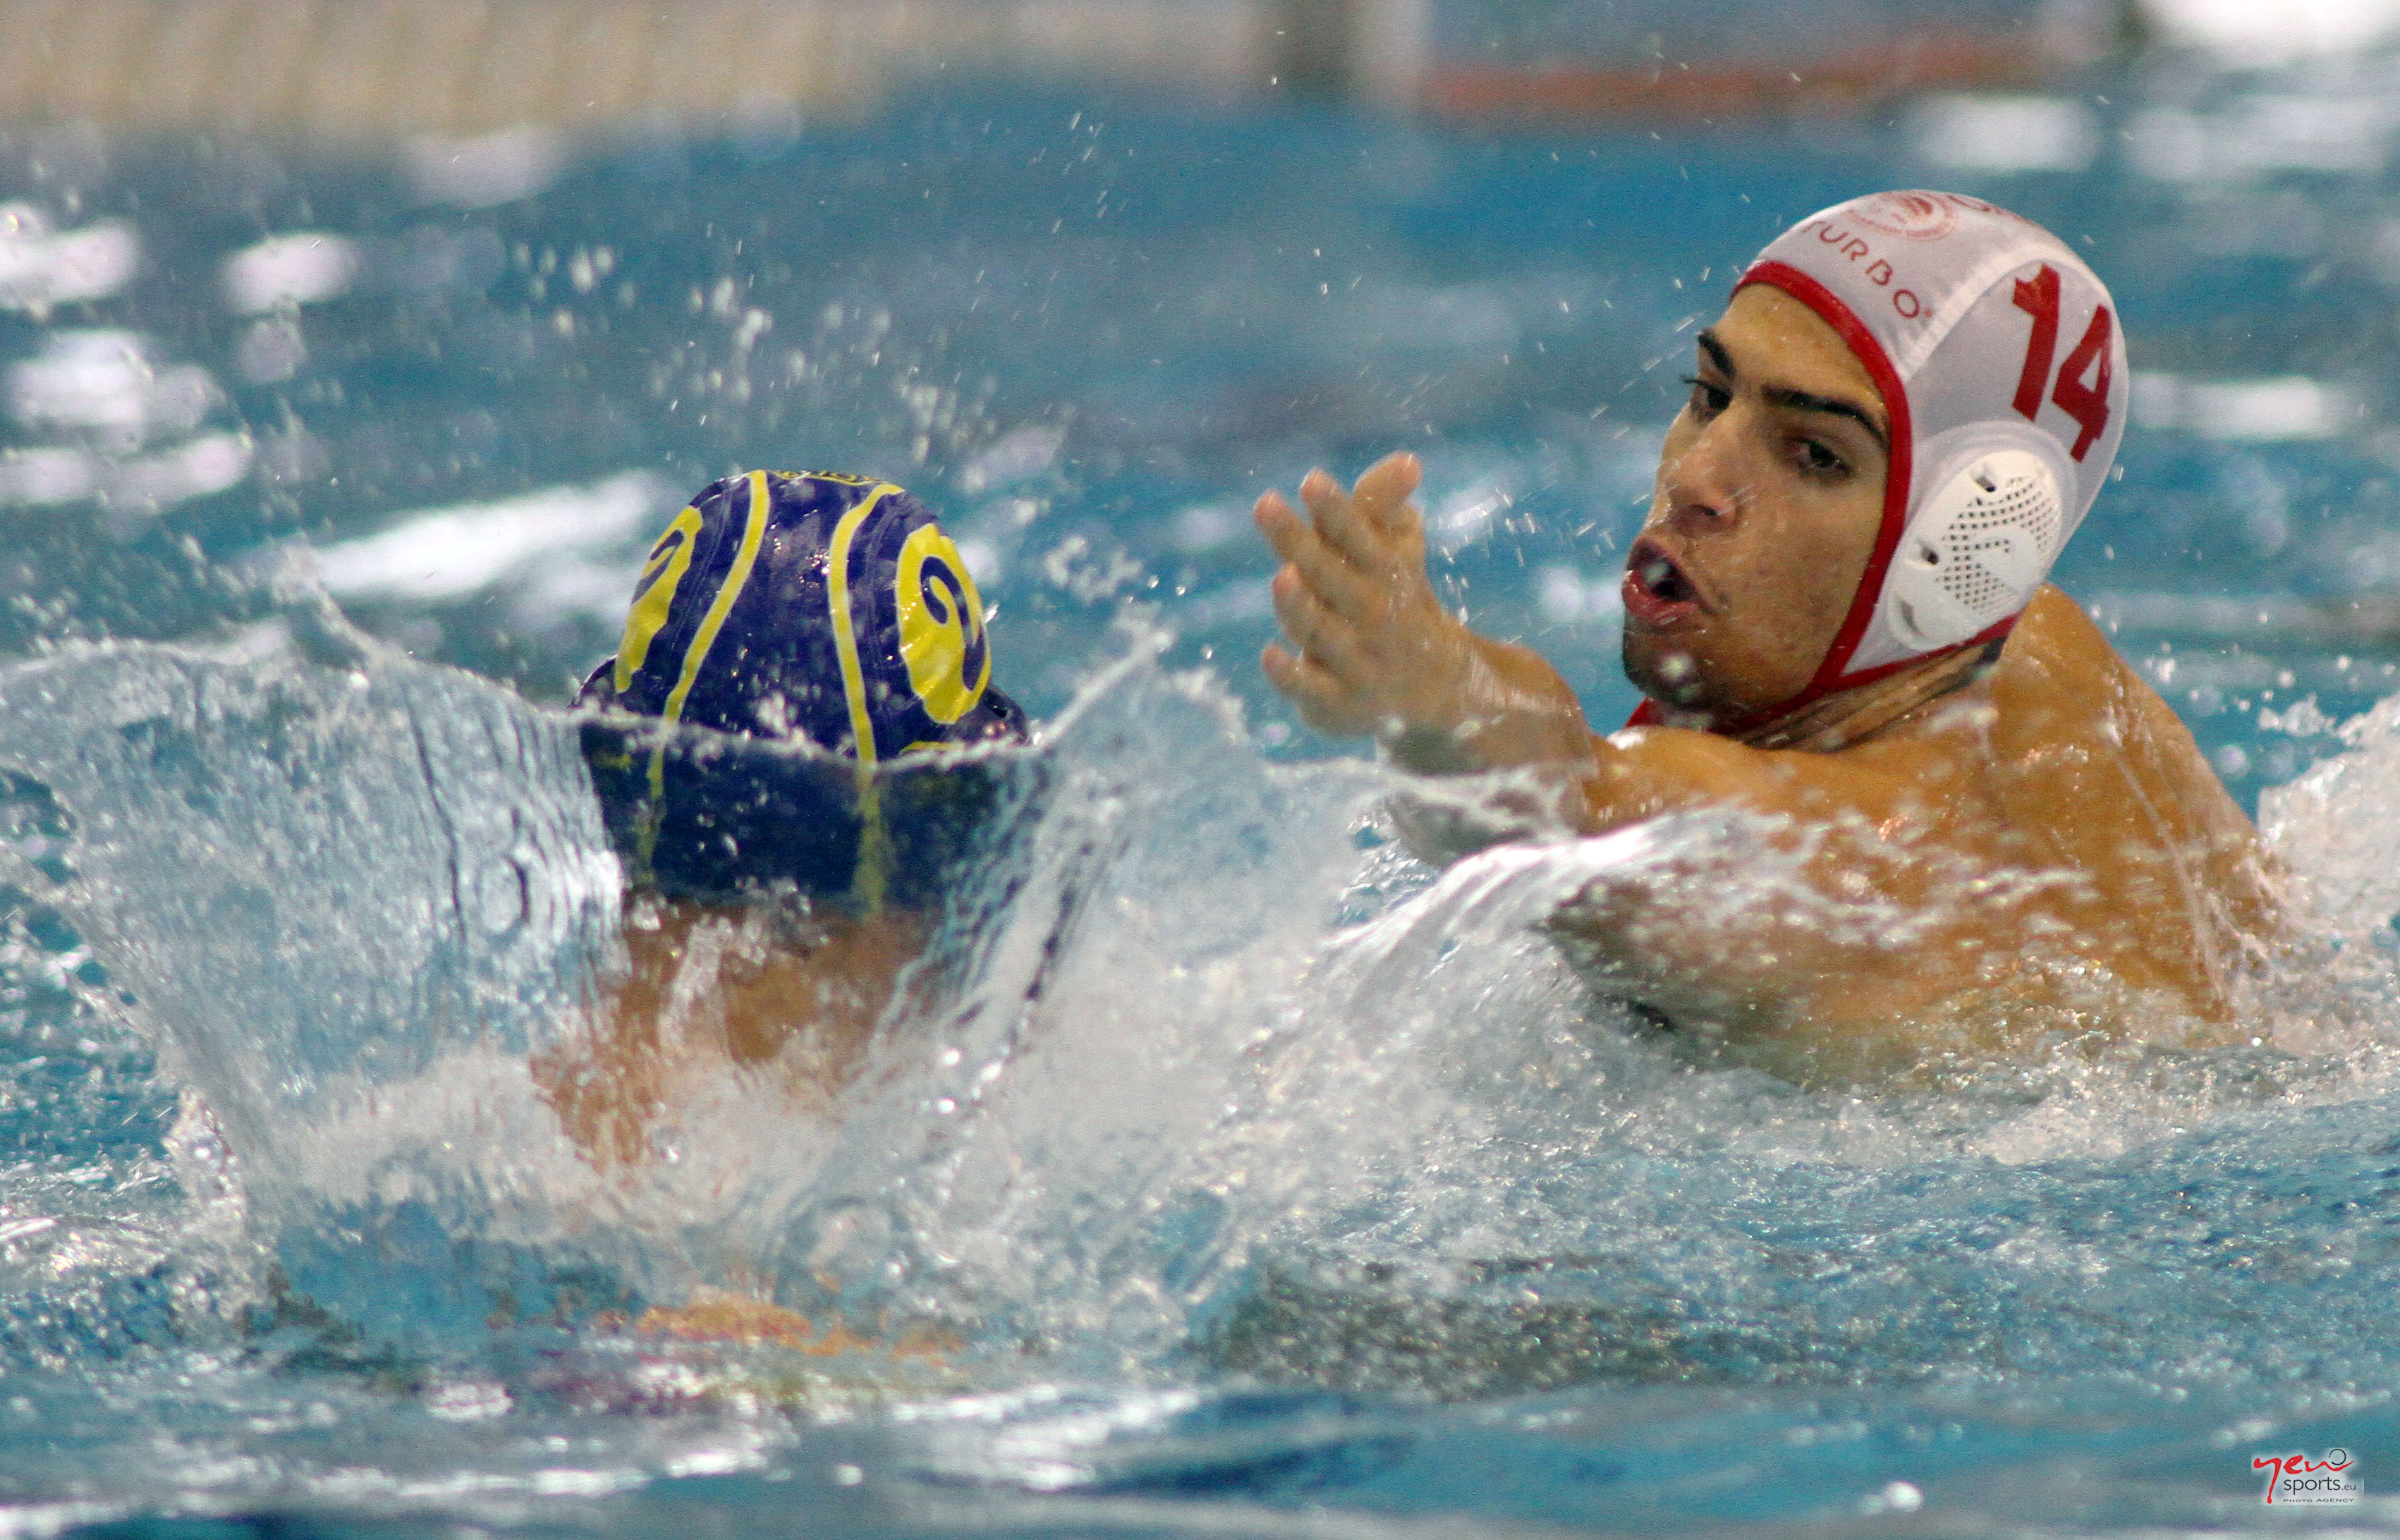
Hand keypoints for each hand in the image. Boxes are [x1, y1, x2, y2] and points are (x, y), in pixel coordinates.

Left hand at [1255, 453, 1473, 745]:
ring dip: (1301, 607)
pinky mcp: (1336, 702)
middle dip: (1299, 543)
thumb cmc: (1397, 604)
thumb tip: (1407, 460)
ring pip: (1322, 632)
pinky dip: (1292, 675)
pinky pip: (1312, 689)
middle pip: (1331, 577)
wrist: (1437, 689)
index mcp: (1385, 572)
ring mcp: (1356, 661)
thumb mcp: (1392, 553)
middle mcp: (1372, 616)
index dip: (1335, 509)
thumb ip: (1382, 506)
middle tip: (1265, 505)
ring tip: (1282, 576)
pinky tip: (1269, 654)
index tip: (1311, 480)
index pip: (1358, 535)